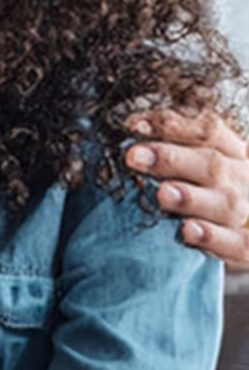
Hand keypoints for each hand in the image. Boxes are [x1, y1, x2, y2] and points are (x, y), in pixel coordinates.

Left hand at [125, 109, 248, 264]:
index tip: (133, 126)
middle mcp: (241, 178)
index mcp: (232, 151)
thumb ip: (174, 144)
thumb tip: (131, 127)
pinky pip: (237, 242)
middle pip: (211, 164)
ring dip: (191, 198)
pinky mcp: (246, 245)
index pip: (207, 129)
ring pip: (225, 204)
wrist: (242, 226)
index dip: (171, 125)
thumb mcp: (198, 159)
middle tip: (133, 156)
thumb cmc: (207, 187)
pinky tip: (188, 231)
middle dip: (170, 159)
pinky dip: (213, 238)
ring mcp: (245, 212)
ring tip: (162, 193)